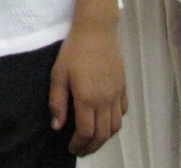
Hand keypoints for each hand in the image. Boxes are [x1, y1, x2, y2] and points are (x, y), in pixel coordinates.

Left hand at [49, 18, 126, 155]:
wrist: (97, 31)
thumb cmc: (73, 51)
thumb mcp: (58, 74)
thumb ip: (57, 102)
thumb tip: (57, 126)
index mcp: (88, 99)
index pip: (86, 132)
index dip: (79, 144)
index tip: (71, 148)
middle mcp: (106, 101)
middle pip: (102, 134)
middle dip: (91, 146)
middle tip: (81, 150)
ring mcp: (117, 95)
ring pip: (115, 126)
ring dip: (104, 138)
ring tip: (92, 140)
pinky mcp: (123, 87)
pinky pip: (122, 112)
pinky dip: (115, 122)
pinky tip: (105, 121)